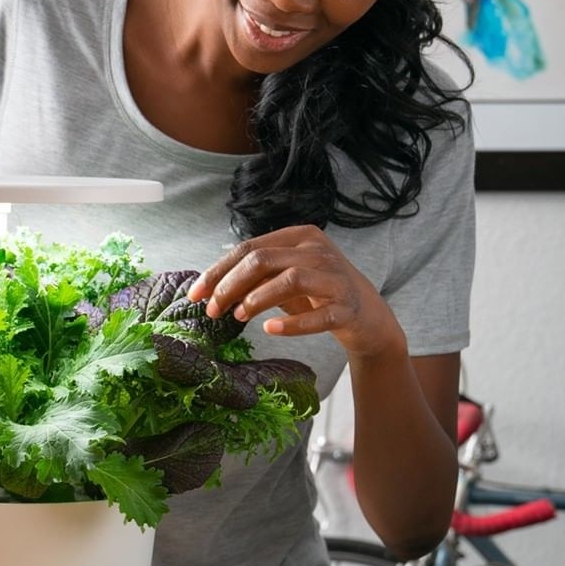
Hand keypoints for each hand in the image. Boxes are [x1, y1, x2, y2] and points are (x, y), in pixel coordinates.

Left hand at [187, 225, 405, 359]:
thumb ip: (256, 277)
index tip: (196, 294)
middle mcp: (319, 251)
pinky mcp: (348, 308)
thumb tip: (211, 289)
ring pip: (289, 279)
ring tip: (238, 316)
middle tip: (212, 310)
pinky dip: (291, 324)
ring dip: (257, 299)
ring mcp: (336, 278)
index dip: (218, 271)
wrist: (368, 317)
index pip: (249, 248)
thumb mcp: (285, 279)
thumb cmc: (318, 294)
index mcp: (300, 237)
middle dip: (230, 285)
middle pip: (263, 260)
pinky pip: (318, 316)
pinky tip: (270, 329)